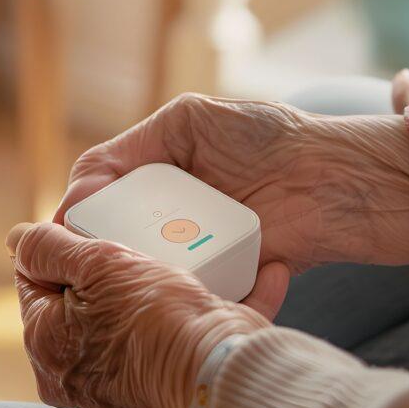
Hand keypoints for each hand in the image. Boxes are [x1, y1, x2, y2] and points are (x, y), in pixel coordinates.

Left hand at [6, 222, 286, 407]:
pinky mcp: (150, 397)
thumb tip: (15, 238)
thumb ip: (49, 246)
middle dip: (103, 275)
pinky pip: (147, 346)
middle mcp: (68, 378)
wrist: (224, 372)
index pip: (34, 277)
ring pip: (113, 322)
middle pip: (75, 302)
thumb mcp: (98, 264)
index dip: (65, 247)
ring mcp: (110, 392)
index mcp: (43, 344)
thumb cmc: (162, 318)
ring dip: (134, 298)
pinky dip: (160, 327)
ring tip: (165, 282)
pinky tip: (182, 310)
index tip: (101, 239)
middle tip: (136, 260)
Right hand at [55, 93, 408, 273]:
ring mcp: (195, 244)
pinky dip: (170, 285)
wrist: (337, 179)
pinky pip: (182, 286)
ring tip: (123, 268)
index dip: (80, 206)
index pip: (99, 189)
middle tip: (86, 253)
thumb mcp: (191, 121)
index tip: (70, 221)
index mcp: (160, 169)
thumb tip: (82, 185)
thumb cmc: (272, 137)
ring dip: (129, 266)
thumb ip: (136, 146)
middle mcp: (172, 209)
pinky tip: (161, 280)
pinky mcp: (221, 277)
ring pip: (141, 264)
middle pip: (112, 232)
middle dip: (96, 242)